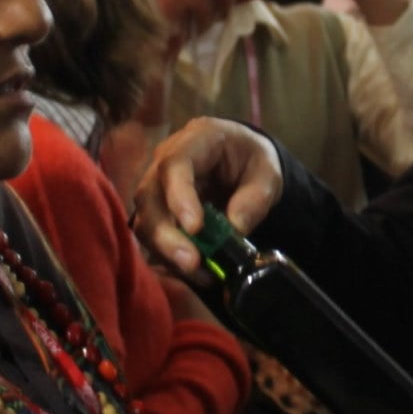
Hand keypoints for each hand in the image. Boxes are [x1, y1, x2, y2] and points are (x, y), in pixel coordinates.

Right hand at [132, 117, 283, 275]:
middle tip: (191, 262)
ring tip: (200, 273)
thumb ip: (256, 197)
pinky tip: (199, 274)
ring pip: (145, 221)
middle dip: (166, 234)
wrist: (242, 161)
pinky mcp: (158, 212)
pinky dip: (172, 259)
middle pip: (149, 197)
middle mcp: (166, 161)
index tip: (195, 228)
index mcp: (196, 139)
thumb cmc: (252, 161)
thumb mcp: (268, 173)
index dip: (179, 197)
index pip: (175, 164)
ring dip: (167, 251)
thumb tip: (235, 228)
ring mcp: (158, 187)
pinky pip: (154, 238)